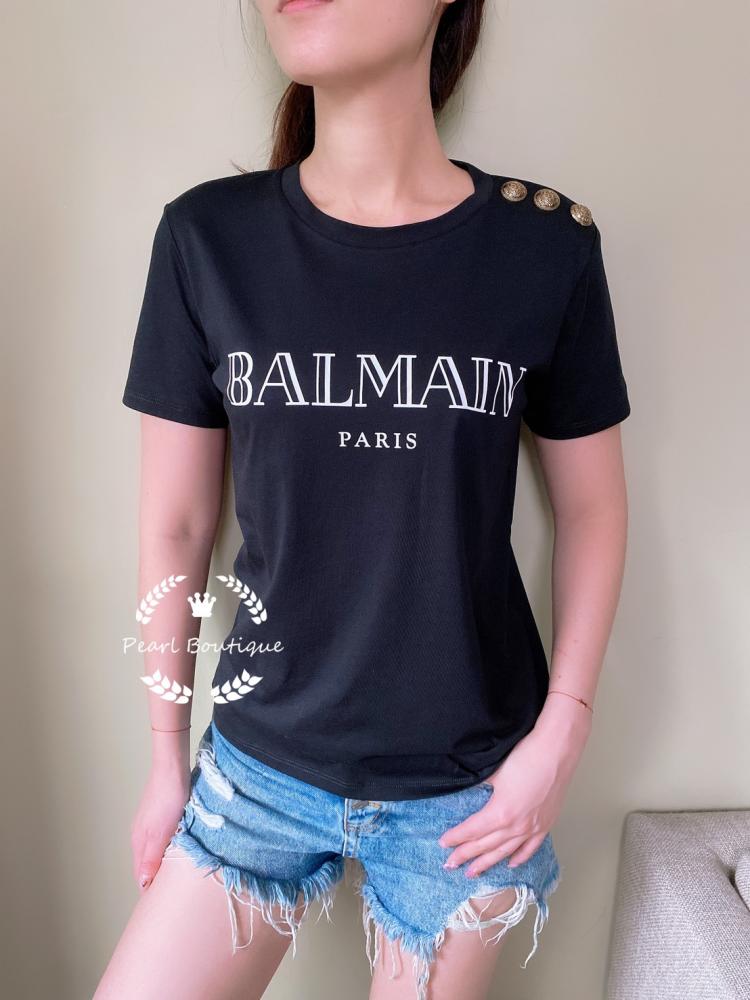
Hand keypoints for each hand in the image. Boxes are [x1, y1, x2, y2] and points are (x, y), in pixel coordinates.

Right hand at [130, 754, 190, 891]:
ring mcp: (150, 825)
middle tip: (175, 893)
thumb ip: (151, 858)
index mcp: (139, 842)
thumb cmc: (168, 799)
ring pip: (155, 852)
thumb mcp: (160, 832)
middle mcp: (141, 836)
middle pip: (147, 865)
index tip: (165, 903)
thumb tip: (142, 884)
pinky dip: (170, 849)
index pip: (141, 875)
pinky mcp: (161, 816)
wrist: (172, 768)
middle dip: (157, 879)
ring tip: (180, 875)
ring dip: (165, 864)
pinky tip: (182, 850)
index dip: (151, 889)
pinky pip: (163, 840)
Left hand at [437, 698, 591, 875]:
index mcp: (500, 813)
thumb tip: (468, 791)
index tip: (443, 843)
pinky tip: (509, 864)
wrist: (556, 752)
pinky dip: (518, 858)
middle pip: (485, 845)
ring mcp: (532, 828)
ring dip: (487, 862)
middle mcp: (516, 826)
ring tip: (472, 872)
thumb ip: (480, 787)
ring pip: (505, 852)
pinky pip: (530, 848)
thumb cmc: (526, 757)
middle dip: (466, 855)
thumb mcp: (494, 773)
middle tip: (450, 864)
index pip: (472, 831)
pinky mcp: (545, 824)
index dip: (456, 837)